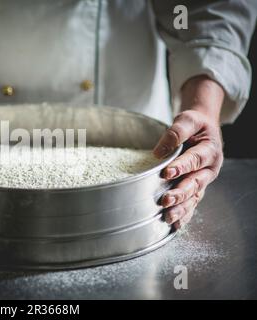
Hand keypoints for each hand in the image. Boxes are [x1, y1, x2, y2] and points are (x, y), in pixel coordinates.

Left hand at [153, 76, 224, 228]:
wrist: (204, 128)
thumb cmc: (195, 124)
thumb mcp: (188, 120)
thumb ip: (176, 133)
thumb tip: (158, 152)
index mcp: (210, 150)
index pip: (195, 159)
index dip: (182, 166)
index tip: (167, 172)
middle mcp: (209, 169)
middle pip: (195, 183)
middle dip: (180, 193)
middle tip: (166, 200)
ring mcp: (203, 180)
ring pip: (194, 197)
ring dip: (182, 208)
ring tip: (168, 217)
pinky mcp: (196, 188)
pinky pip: (192, 203)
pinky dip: (185, 215)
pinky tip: (174, 225)